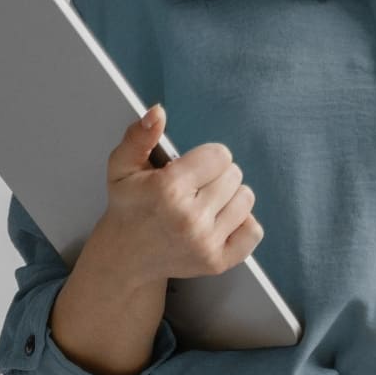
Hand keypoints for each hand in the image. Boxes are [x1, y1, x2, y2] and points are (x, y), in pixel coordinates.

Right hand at [87, 103, 263, 287]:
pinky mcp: (218, 262)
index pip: (220, 155)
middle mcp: (189, 219)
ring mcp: (205, 244)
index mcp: (168, 190)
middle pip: (234, 175)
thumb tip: (158, 112)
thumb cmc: (129, 206)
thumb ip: (139, 135)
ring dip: (228, 197)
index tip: (190, 169)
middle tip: (194, 188)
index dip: (206, 158)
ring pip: (246, 199)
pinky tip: (219, 221)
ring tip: (204, 203)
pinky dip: (241, 222)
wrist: (126, 256)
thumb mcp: (122, 166)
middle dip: (216, 176)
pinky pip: (253, 230)